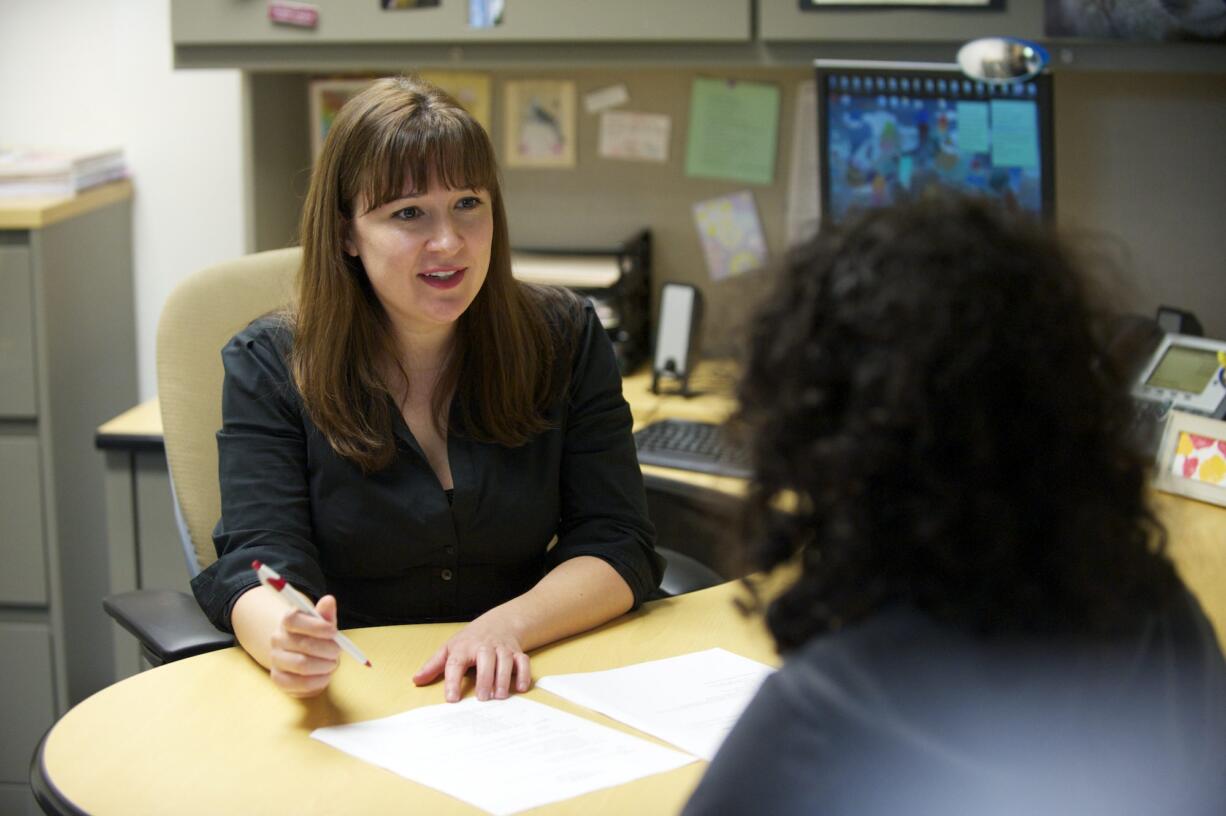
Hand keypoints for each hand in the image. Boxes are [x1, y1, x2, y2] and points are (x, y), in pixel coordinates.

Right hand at [267, 594, 340, 697]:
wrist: (300, 654)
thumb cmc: (315, 636)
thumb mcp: (323, 623)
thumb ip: (326, 614)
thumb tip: (329, 600)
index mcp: (287, 621)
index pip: (293, 620)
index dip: (316, 626)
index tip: (333, 631)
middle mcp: (277, 639)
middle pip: (303, 644)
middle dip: (327, 649)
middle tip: (338, 651)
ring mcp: (276, 660)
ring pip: (302, 665)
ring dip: (324, 665)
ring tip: (332, 663)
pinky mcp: (279, 679)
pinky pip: (300, 683)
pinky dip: (318, 681)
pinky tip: (325, 675)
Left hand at [412, 615, 530, 702]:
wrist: (498, 623)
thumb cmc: (470, 640)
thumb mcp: (449, 648)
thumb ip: (434, 665)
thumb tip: (416, 680)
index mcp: (464, 647)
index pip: (456, 663)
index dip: (453, 681)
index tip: (451, 699)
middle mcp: (484, 647)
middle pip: (485, 659)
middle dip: (485, 678)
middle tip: (483, 698)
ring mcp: (502, 649)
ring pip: (505, 660)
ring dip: (504, 678)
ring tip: (499, 696)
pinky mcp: (516, 652)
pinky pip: (523, 661)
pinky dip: (524, 674)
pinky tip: (521, 688)